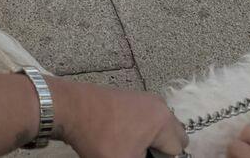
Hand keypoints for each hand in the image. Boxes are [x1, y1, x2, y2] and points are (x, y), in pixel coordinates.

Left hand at [56, 78, 185, 157]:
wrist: (71, 108)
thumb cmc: (101, 140)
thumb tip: (144, 155)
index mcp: (163, 121)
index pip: (178, 150)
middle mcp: (159, 106)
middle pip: (175, 136)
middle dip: (164, 151)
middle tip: (143, 156)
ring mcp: (144, 99)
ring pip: (162, 127)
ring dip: (154, 142)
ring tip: (133, 149)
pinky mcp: (131, 98)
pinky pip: (149, 119)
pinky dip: (144, 131)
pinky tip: (125, 138)